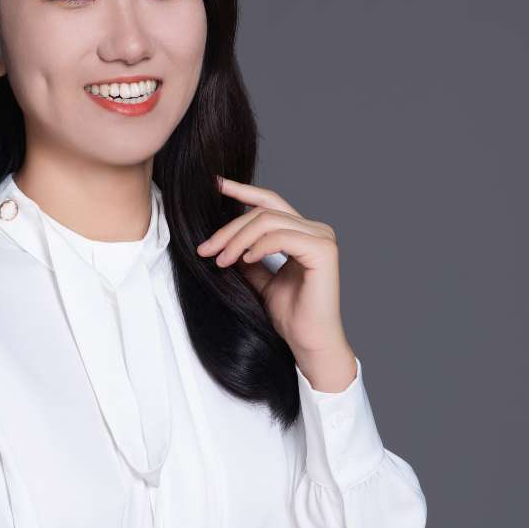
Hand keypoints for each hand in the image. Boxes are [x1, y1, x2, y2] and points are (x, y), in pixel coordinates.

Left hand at [196, 175, 356, 389]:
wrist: (309, 343)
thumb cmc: (290, 317)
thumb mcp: (260, 280)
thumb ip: (248, 258)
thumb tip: (224, 242)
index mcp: (303, 233)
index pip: (270, 201)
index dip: (242, 190)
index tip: (215, 183)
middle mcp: (316, 230)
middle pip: (263, 211)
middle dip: (229, 228)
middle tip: (205, 248)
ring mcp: (322, 238)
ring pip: (269, 221)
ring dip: (237, 239)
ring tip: (220, 260)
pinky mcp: (323, 251)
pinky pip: (281, 236)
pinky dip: (258, 246)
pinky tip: (244, 260)